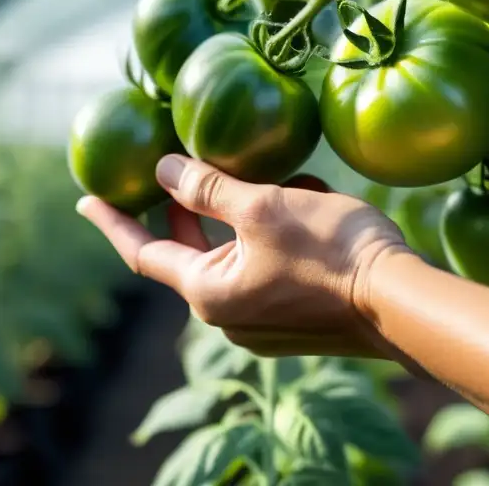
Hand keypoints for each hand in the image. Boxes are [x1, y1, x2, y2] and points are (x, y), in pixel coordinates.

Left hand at [76, 154, 411, 358]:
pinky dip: (271, 228)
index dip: (112, 221)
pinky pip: (266, 262)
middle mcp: (229, 313)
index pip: (142, 252)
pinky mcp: (295, 313)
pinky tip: (302, 196)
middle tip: (176, 170)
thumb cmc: (330, 249)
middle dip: (185, 208)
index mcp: (209, 291)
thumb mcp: (261, 206)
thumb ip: (206, 187)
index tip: (85, 198)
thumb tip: (164, 169)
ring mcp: (263, 318)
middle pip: (190, 251)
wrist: (403, 302)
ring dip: (239, 211)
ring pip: (234, 251)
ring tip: (260, 172)